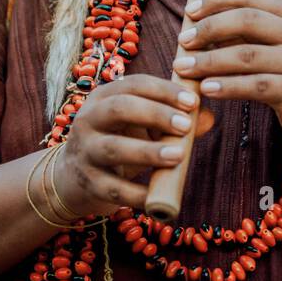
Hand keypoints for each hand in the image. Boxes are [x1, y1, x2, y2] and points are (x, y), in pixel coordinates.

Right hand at [55, 73, 214, 218]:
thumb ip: (174, 120)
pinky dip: (138, 194)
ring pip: (114, 148)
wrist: (74, 178)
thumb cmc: (119, 142)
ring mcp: (85, 151)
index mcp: (104, 97)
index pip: (134, 84)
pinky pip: (114, 189)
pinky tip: (158, 196)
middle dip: (155, 114)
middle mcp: (88, 119)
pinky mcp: (88, 183)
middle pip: (120, 108)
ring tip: (178, 155)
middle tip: (186, 126)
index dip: (164, 90)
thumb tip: (208, 117)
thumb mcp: (142, 127)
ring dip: (148, 151)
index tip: (192, 101)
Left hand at [173, 0, 281, 143]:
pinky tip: (206, 89)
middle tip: (184, 39)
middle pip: (246, 20)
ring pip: (245, 55)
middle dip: (209, 28)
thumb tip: (205, 26)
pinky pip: (252, 86)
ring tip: (184, 67)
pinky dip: (225, 87)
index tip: (190, 10)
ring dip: (209, 61)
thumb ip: (256, 32)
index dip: (217, 0)